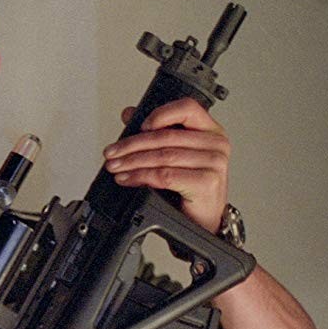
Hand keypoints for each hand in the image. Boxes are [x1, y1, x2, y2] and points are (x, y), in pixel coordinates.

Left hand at [101, 98, 229, 233]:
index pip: (187, 108)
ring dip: (133, 162)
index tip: (139, 126)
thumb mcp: (175, 155)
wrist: (204, 220)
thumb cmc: (192, 187)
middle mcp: (215, 144)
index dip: (160, 114)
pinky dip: (142, 177)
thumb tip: (129, 114)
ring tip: (116, 167)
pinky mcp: (206, 182)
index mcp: (211, 130)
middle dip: (132, 145)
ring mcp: (213, 163)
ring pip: (163, 157)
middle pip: (166, 137)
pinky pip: (166, 176)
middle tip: (112, 153)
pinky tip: (129, 179)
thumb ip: (156, 132)